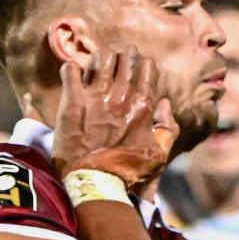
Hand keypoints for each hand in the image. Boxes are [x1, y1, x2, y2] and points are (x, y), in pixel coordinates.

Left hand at [52, 46, 176, 191]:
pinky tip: (72, 70)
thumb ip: (168, 128)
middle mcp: (120, 97)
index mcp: (142, 106)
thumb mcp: (158, 154)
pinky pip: (71, 72)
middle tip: (120, 55)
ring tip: (98, 59)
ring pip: (100, 60)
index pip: (146, 70)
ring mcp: (95, 98)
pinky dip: (71, 68)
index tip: (140, 63)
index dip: (143, 63)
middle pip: (124, 61)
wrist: (96, 183)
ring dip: (100, 57)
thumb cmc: (128, 171)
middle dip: (124, 55)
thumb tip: (165, 104)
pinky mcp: (72, 103)